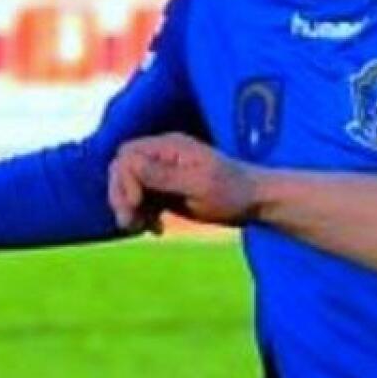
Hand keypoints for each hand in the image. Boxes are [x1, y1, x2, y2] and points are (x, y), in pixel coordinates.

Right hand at [109, 134, 258, 230]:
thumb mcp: (198, 184)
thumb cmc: (231, 191)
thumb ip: (163, 175)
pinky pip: (142, 200)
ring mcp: (163, 173)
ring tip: (141, 229)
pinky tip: (156, 230)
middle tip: (130, 223)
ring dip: (130, 209)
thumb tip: (129, 164)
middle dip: (121, 196)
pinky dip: (142, 215)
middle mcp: (163, 156)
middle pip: (122, 170)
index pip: (127, 155)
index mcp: (169, 147)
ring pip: (129, 187)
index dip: (124, 179)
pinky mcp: (167, 190)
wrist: (255, 202)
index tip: (136, 203)